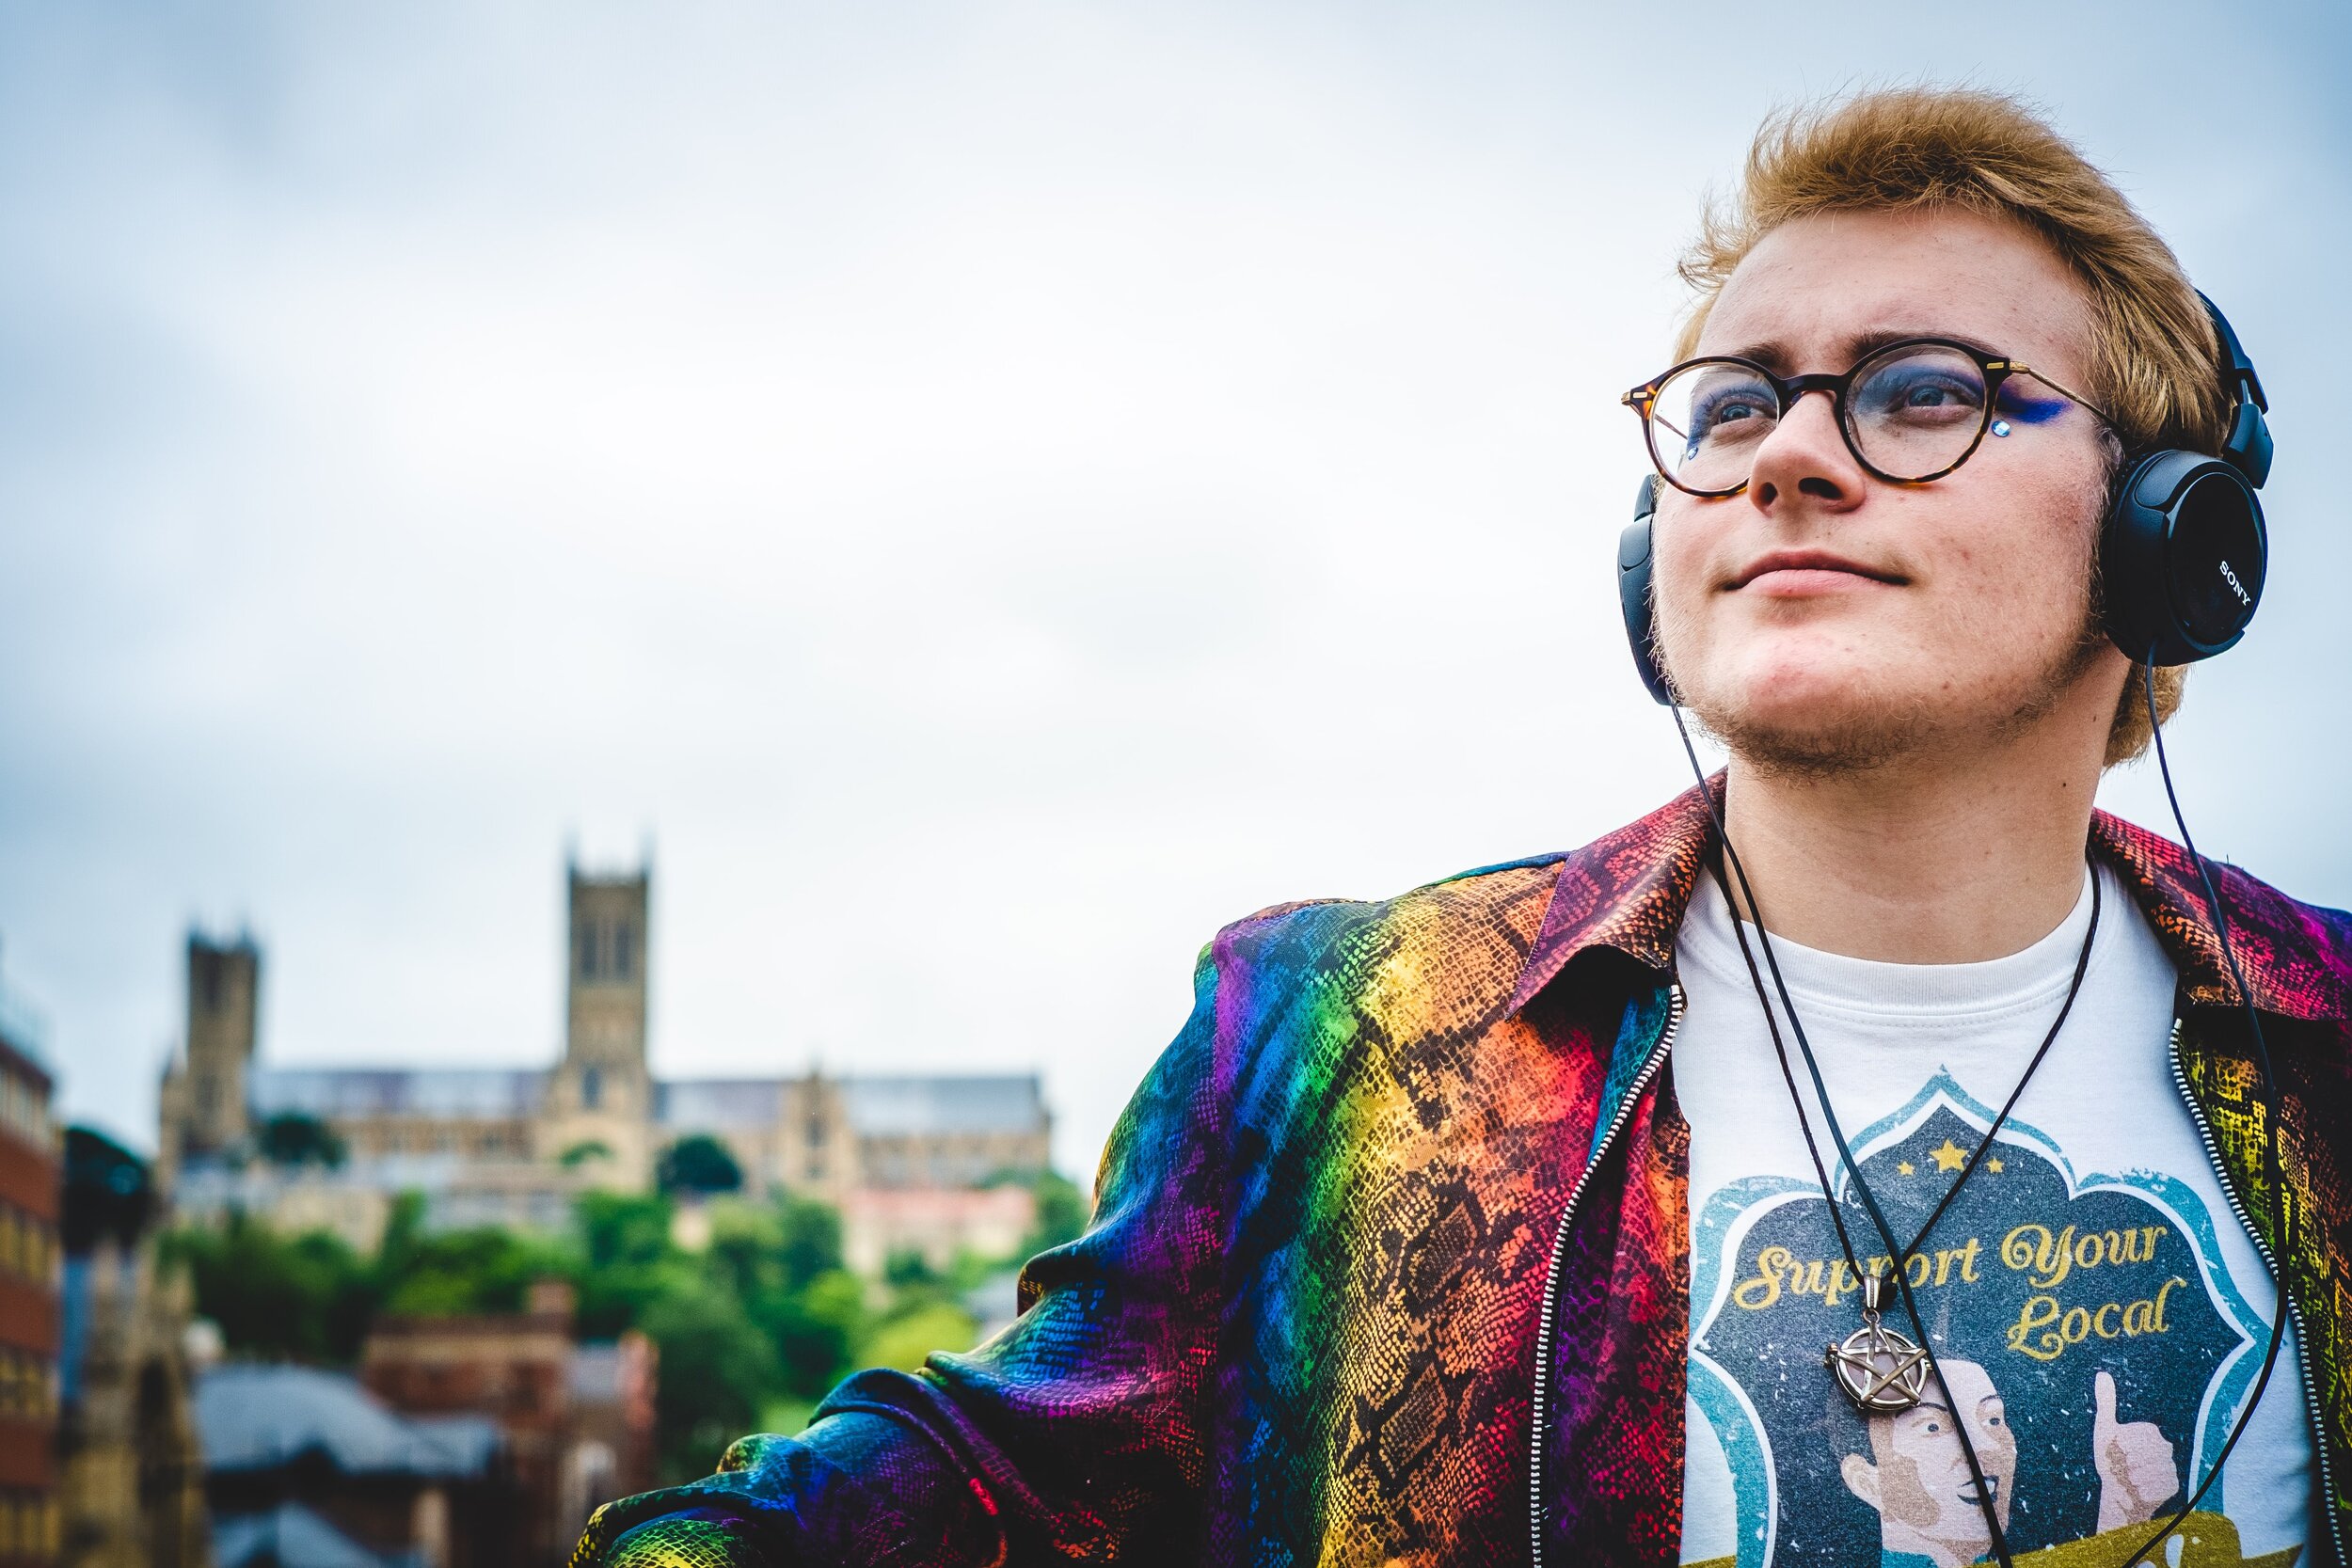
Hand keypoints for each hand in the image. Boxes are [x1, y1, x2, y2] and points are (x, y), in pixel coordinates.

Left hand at [2092, 1369, 2178, 1530]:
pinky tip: (2139, 1490)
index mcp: (2150, 1431)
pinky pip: (2163, 1486)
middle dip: (2131, 1461)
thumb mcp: (2105, 1430)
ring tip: (2130, 1478)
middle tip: (2123, 1465)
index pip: (2144, 1433)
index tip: (2117, 1447)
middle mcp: (2164, 1447)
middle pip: (2152, 1451)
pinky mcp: (2174, 1485)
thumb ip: (2106, 1403)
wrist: (2115, 1492)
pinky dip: (2146, 1490)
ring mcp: (2171, 1466)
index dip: (2126, 1442)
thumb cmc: (2110, 1459)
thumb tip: (2102, 1373)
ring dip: (2137, 1477)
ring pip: (2158, 1469)